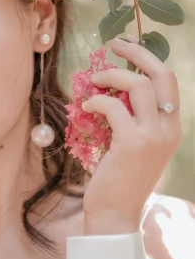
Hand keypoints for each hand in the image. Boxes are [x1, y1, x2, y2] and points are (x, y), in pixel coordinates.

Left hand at [81, 36, 181, 234]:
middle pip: (161, 74)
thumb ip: (131, 119)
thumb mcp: (133, 146)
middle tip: (115, 44)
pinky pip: (114, 106)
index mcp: (172, 127)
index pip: (168, 81)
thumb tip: (111, 89)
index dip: (147, 59)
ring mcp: (153, 136)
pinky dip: (97, 100)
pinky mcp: (132, 143)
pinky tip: (86, 106)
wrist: (116, 214)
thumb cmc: (119, 180)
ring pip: (138, 85)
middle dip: (137, 53)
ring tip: (94, 80)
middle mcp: (169, 128)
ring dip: (112, 75)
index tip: (127, 48)